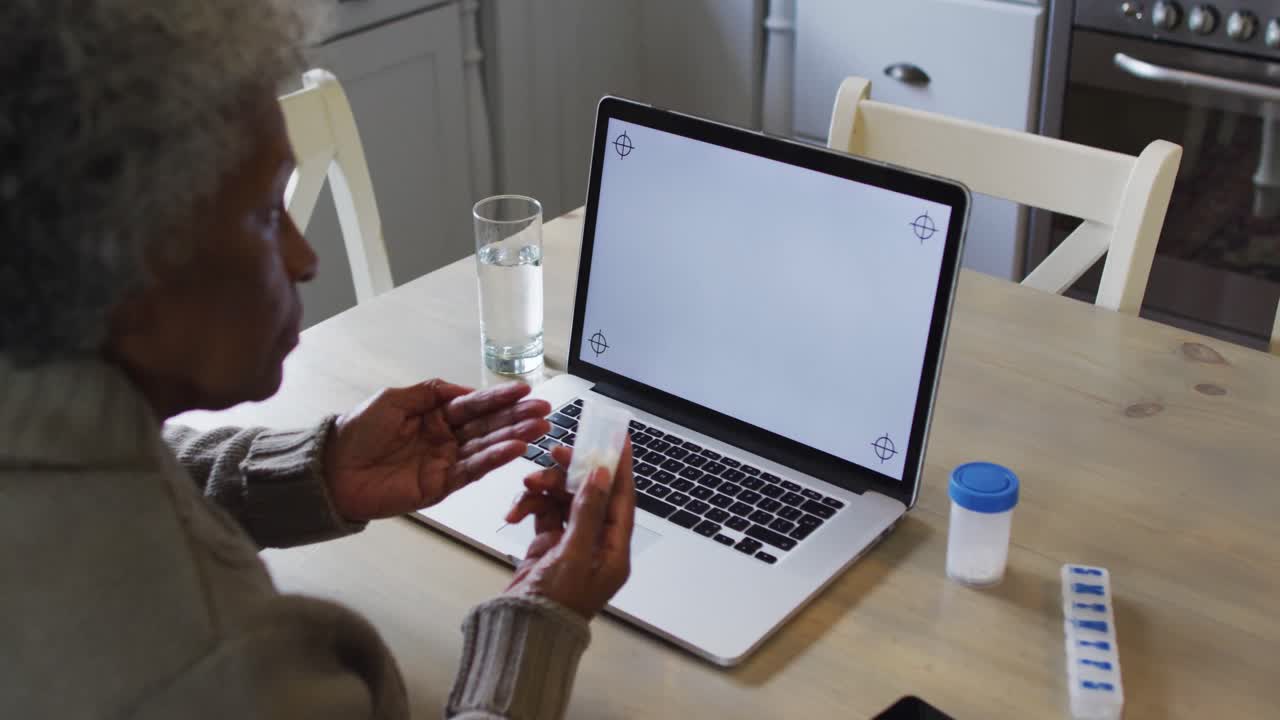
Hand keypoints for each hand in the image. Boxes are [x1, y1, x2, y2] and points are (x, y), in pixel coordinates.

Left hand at [324, 379, 550, 521]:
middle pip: (488, 426)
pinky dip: (494, 460)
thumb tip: (464, 389)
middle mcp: (446, 438)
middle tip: (545, 411)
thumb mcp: (394, 399)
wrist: (332, 470)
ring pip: (486, 448)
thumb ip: (431, 392)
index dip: (500, 397)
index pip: (474, 404)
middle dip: (517, 417)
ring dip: (514, 438)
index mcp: (435, 415)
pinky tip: (514, 449)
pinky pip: (472, 471)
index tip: (526, 390)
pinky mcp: (441, 486)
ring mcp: (446, 462)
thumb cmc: (357, 432)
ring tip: (538, 429)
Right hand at [503, 443, 635, 618]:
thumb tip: (601, 475)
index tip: (619, 439)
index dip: (621, 467)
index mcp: (613, 551)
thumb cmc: (554, 605)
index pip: (623, 499)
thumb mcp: (574, 555)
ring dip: (545, 488)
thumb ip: (588, 512)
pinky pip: (543, 513)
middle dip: (571, 473)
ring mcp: (571, 545)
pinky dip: (530, 507)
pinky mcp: (548, 546)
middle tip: (556, 453)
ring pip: (563, 500)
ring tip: (527, 485)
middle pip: (590, 494)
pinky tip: (516, 511)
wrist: (520, 631)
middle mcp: (595, 545)